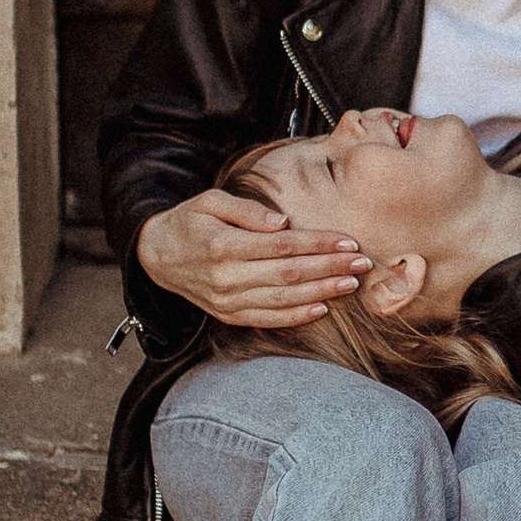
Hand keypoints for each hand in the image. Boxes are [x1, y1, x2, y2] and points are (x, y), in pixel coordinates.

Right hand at [134, 187, 369, 330]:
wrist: (157, 256)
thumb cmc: (190, 222)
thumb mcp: (210, 201)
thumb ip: (246, 210)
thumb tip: (283, 222)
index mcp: (222, 245)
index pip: (281, 246)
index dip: (318, 244)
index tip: (348, 241)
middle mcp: (226, 278)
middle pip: (288, 274)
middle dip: (330, 268)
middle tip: (362, 262)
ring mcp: (227, 301)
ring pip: (282, 299)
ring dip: (321, 293)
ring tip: (351, 283)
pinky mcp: (228, 315)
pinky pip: (268, 319)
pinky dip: (297, 316)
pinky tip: (322, 309)